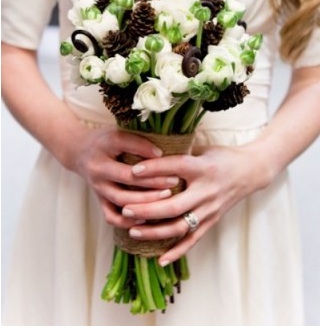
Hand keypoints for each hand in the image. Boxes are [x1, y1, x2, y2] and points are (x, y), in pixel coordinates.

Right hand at [68, 125, 180, 229]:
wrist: (79, 152)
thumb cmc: (108, 141)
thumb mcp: (119, 131)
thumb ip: (138, 138)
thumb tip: (165, 150)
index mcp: (105, 144)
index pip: (125, 143)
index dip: (145, 148)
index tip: (163, 153)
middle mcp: (99, 166)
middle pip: (126, 176)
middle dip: (153, 180)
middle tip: (174, 180)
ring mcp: (97, 186)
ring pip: (121, 199)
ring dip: (146, 200)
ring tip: (167, 197)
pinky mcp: (98, 200)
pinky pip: (111, 216)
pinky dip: (128, 220)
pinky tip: (147, 218)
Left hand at [120, 143, 273, 264]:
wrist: (250, 171)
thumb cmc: (221, 157)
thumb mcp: (202, 150)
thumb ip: (180, 154)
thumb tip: (148, 152)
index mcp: (203, 168)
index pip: (176, 167)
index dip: (154, 169)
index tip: (133, 171)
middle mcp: (207, 191)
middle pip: (174, 205)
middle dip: (147, 210)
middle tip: (126, 210)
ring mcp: (210, 209)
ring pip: (180, 227)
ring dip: (155, 232)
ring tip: (132, 230)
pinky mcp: (212, 221)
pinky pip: (193, 240)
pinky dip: (177, 252)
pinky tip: (160, 260)